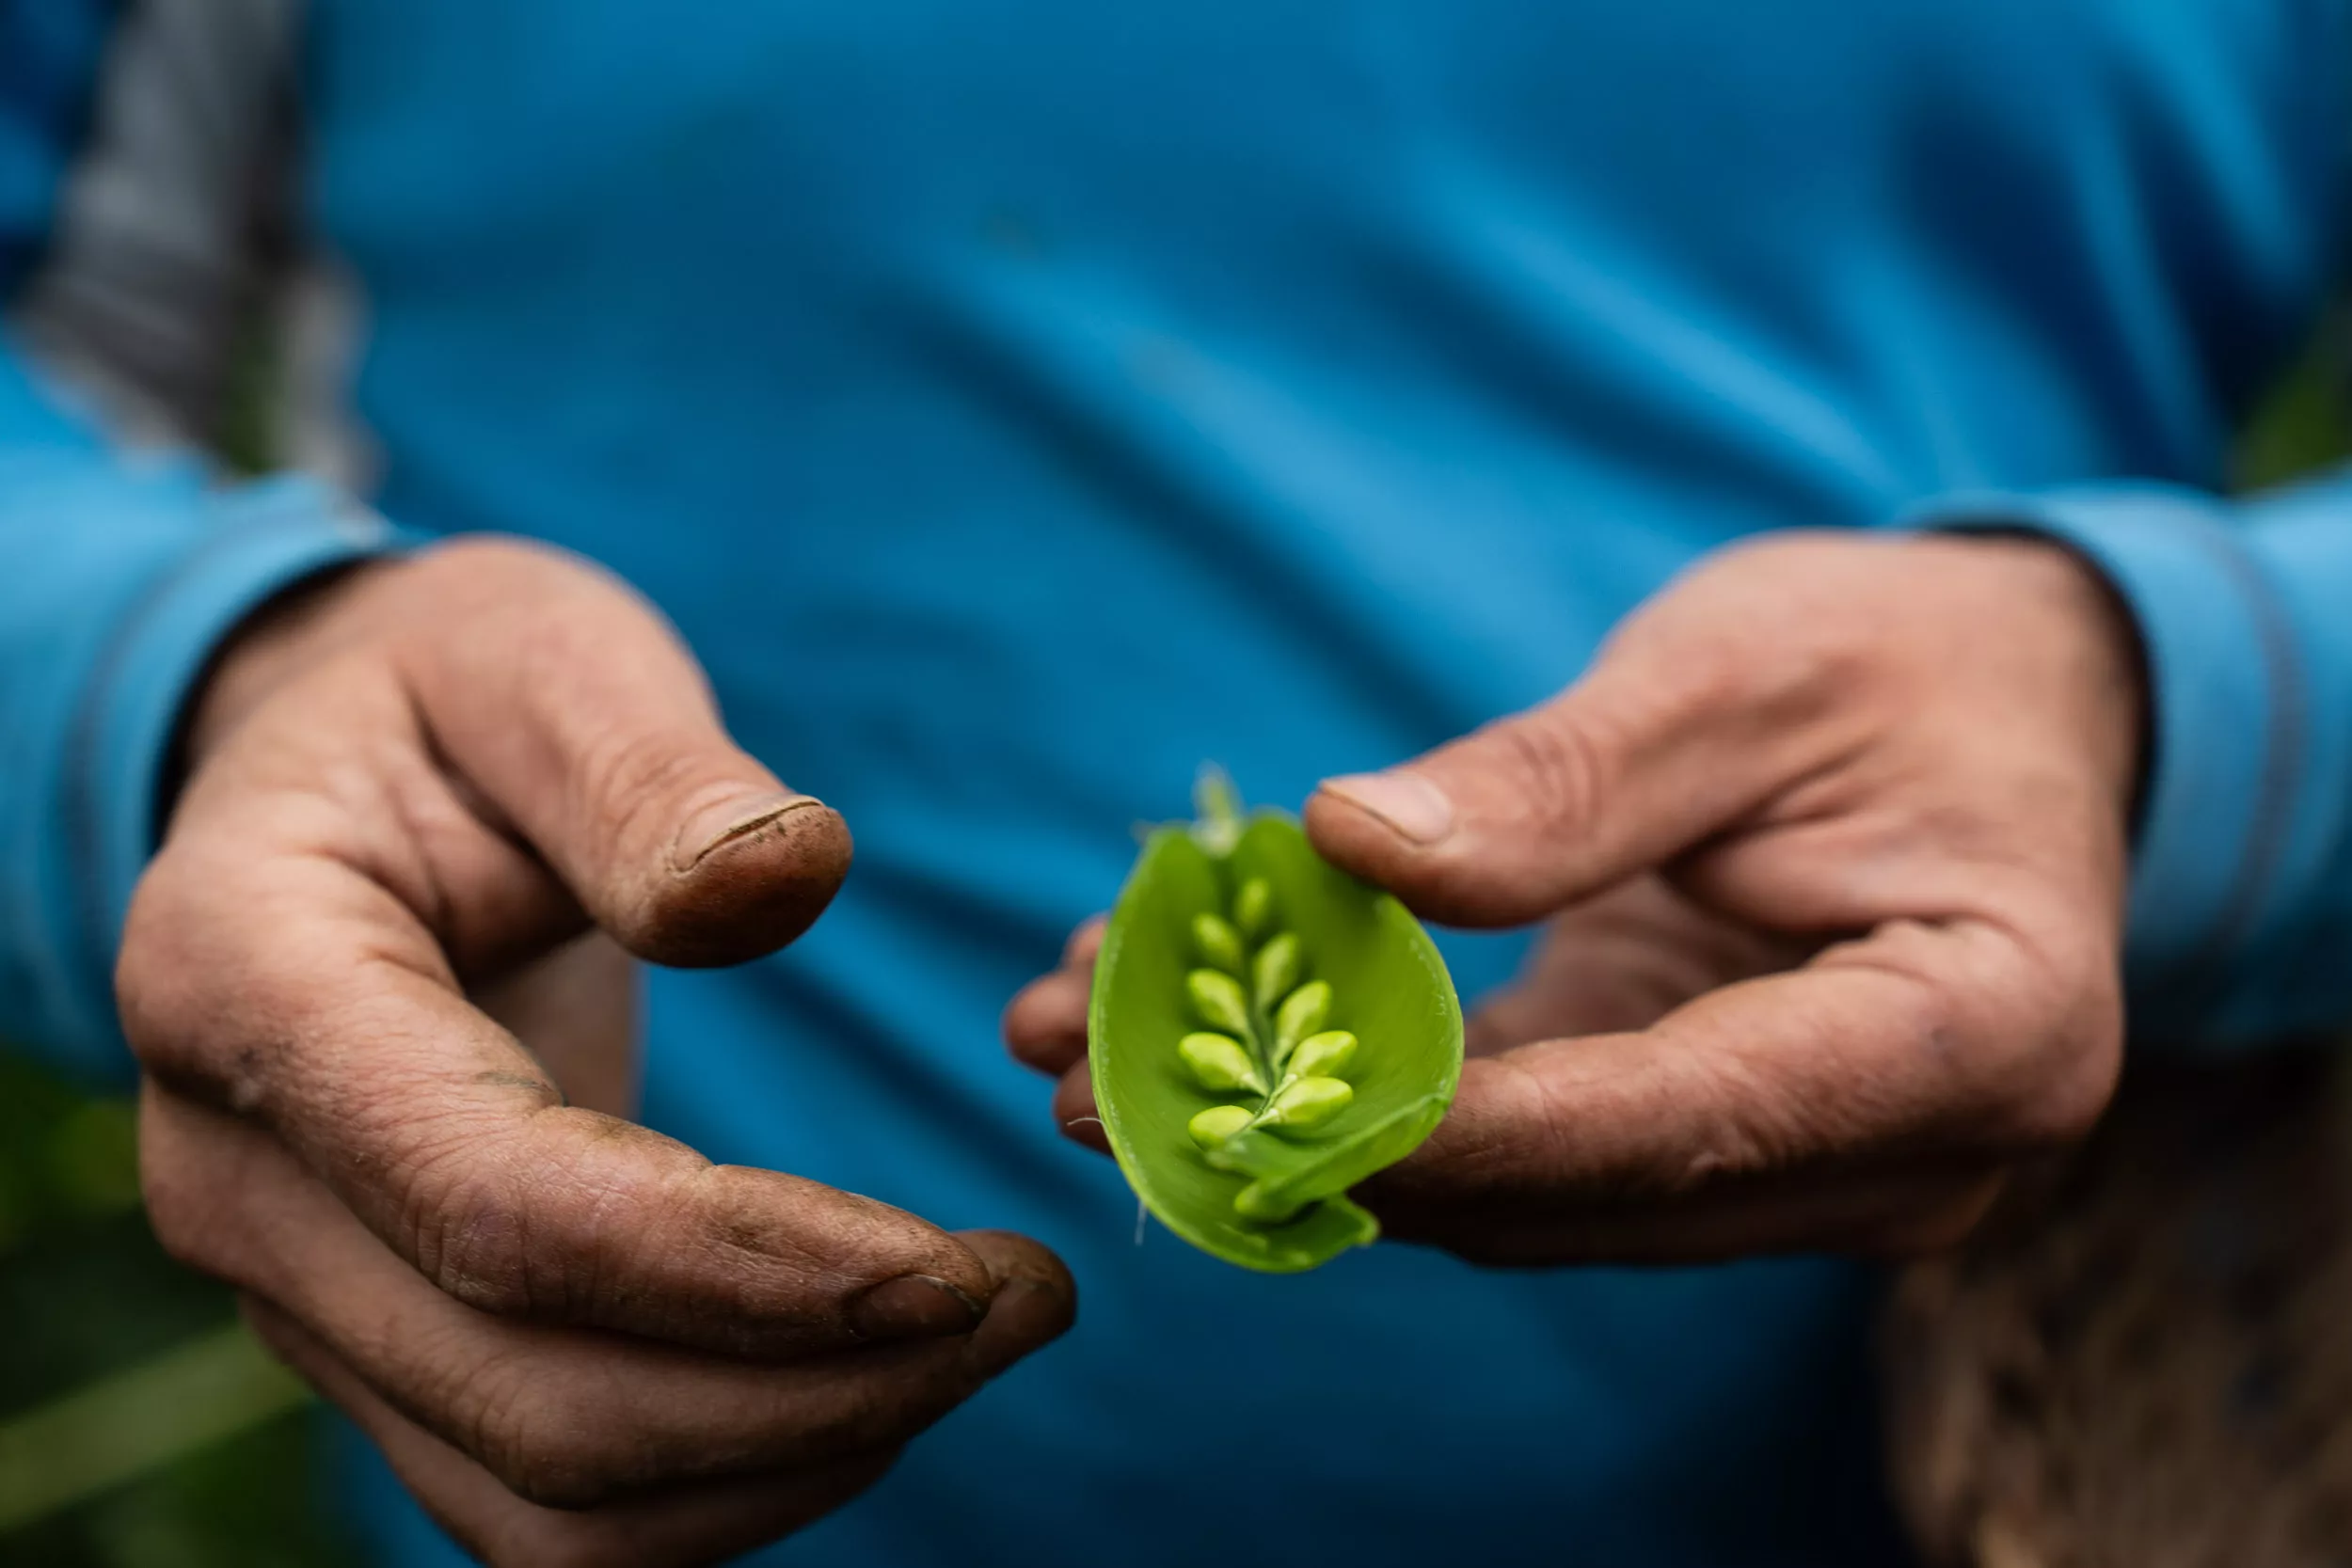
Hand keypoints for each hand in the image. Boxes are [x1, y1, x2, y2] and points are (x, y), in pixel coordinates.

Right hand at [123, 539, 1073, 1566]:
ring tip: (986, 1341)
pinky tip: (878, 1379)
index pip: (497, 1201)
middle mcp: (238, 1179)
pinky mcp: (380, 1346)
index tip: (952, 1262)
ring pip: (545, 1497)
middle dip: (810, 1387)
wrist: (345, 779)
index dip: (734, 1266)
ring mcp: (297, 1289)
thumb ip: (648, 775)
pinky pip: (551, 1501)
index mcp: (243, 978)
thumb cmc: (452, 700)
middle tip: (1031, 1299)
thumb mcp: (545, 663)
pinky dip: (731, 1475)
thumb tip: (791, 879)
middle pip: (533, 1397)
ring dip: (791, 1453)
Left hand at [1010, 533, 2139, 1262]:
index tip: (1231, 1099)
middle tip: (1078, 1071)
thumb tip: (1349, 847)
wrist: (2002, 701)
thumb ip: (1570, 782)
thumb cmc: (1902, 661)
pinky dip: (1355, 1093)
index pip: (1677, 1122)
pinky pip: (1514, 1138)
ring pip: (1515, 1189)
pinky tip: (1191, 1029)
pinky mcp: (1699, 1138)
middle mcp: (1897, 1155)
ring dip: (1297, 1127)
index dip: (1447, 1127)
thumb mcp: (1742, 672)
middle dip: (1312, 1139)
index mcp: (1972, 1035)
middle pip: (1569, 1189)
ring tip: (1076, 1044)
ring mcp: (1795, 1169)